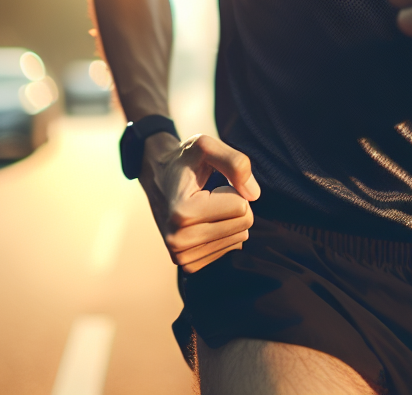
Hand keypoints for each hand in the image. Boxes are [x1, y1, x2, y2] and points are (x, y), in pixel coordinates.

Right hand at [140, 131, 259, 273]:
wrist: (158, 177)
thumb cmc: (185, 161)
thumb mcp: (207, 145)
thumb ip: (235, 162)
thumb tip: (254, 195)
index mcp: (182, 213)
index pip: (241, 207)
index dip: (233, 188)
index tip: (211, 184)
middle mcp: (179, 241)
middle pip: (244, 225)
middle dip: (235, 204)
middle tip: (210, 195)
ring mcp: (183, 258)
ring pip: (239, 238)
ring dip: (229, 219)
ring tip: (206, 207)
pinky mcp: (190, 266)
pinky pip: (231, 250)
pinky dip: (225, 233)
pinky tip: (206, 222)